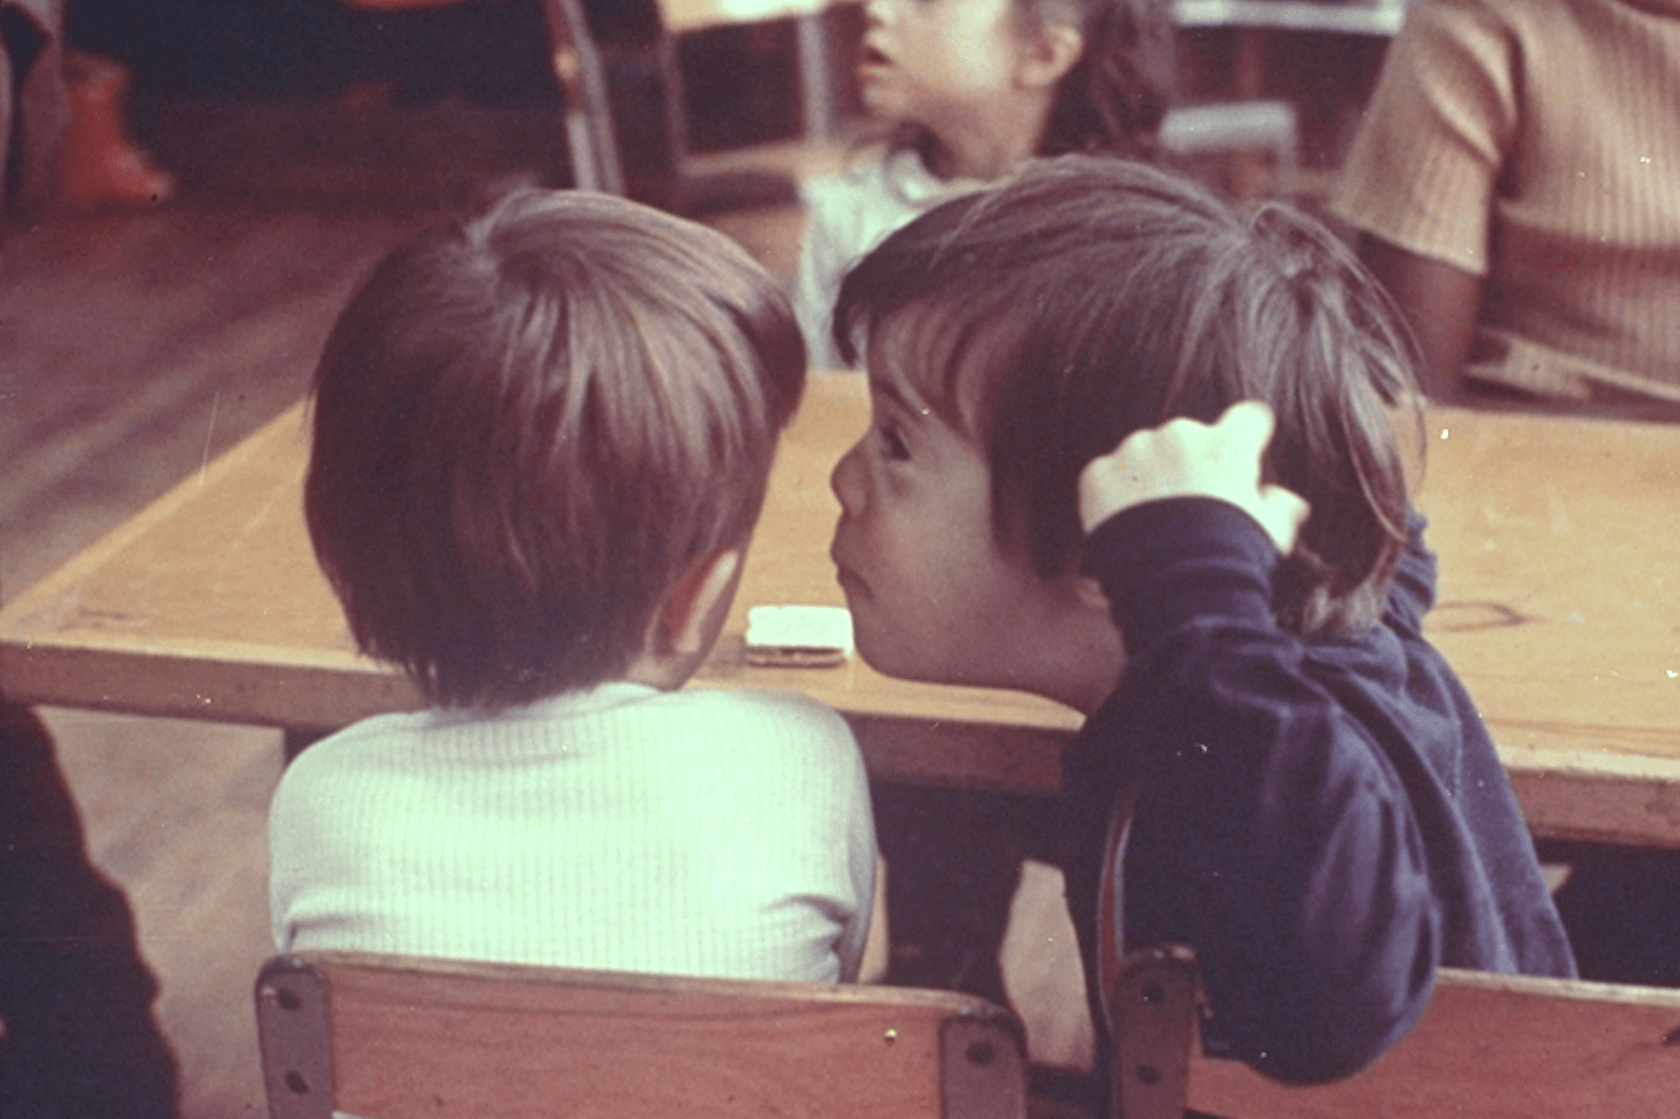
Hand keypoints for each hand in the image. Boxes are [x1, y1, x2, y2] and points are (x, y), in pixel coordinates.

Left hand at [1078, 401, 1309, 553]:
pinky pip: (1106, 476)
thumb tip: (1287, 503)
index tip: (1240, 458)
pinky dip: (1111, 497)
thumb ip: (1278, 509)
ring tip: (1152, 525)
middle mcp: (1179, 435)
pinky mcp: (1098, 474)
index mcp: (1227, 444)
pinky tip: (1123, 528)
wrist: (1174, 585)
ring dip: (1147, 478)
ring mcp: (1134, 452)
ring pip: (1142, 455)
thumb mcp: (1270, 535)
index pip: (1247, 419)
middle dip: (1187, 464)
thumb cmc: (1232, 560)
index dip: (1244, 439)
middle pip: (1186, 438)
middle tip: (1186, 508)